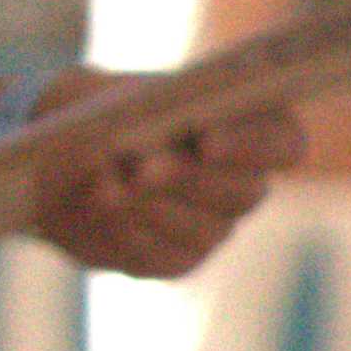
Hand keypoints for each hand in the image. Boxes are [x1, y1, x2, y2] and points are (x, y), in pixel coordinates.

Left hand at [27, 82, 301, 276]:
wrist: (65, 163)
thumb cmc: (101, 112)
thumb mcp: (107, 89)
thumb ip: (122, 103)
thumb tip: (133, 137)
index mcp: (251, 127)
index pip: (285, 144)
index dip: (253, 146)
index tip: (208, 141)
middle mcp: (244, 183)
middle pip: (245, 192)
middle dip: (191, 179)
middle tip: (146, 168)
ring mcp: (214, 227)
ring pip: (203, 229)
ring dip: (153, 207)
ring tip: (108, 186)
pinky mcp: (176, 260)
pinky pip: (164, 257)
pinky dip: (130, 233)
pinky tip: (101, 209)